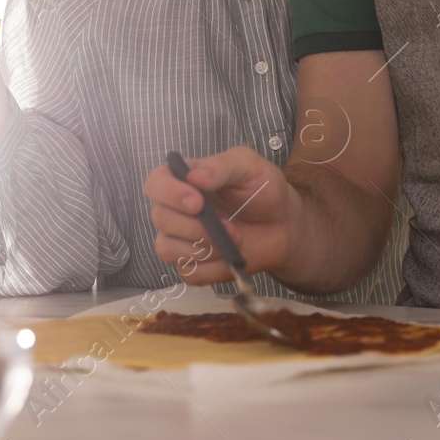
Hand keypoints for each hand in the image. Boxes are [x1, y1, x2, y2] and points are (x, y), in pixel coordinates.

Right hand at [144, 147, 297, 283]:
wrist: (283, 225)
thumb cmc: (263, 190)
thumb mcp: (248, 167)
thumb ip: (222, 166)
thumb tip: (193, 177)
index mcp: (184, 180)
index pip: (156, 183)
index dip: (169, 194)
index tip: (197, 203)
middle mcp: (176, 209)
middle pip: (160, 218)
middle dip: (195, 226)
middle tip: (230, 227)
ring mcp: (182, 239)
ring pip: (167, 249)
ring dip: (202, 248)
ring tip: (233, 242)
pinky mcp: (194, 264)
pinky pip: (188, 272)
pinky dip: (211, 268)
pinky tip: (229, 257)